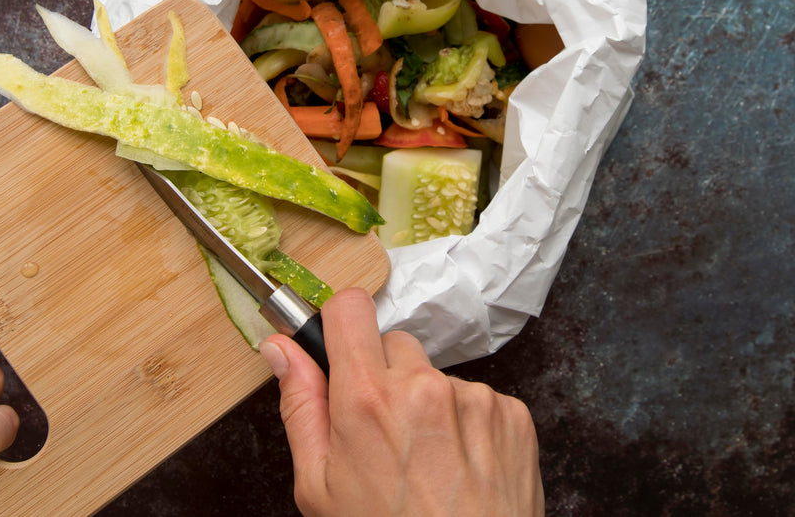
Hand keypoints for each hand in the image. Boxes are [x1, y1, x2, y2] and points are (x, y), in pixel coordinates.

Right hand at [260, 288, 543, 516]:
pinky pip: (478, 398)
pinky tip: (459, 467)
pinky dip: (467, 424)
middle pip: (393, 343)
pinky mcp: (513, 414)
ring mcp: (474, 398)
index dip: (340, 324)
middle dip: (383, 376)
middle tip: (383, 432)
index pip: (350, 307)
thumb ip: (300, 405)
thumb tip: (281, 350)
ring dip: (428, 404)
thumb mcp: (320, 486)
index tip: (339, 345)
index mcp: (367, 400)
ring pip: (436, 374)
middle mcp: (424, 388)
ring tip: (427, 462)